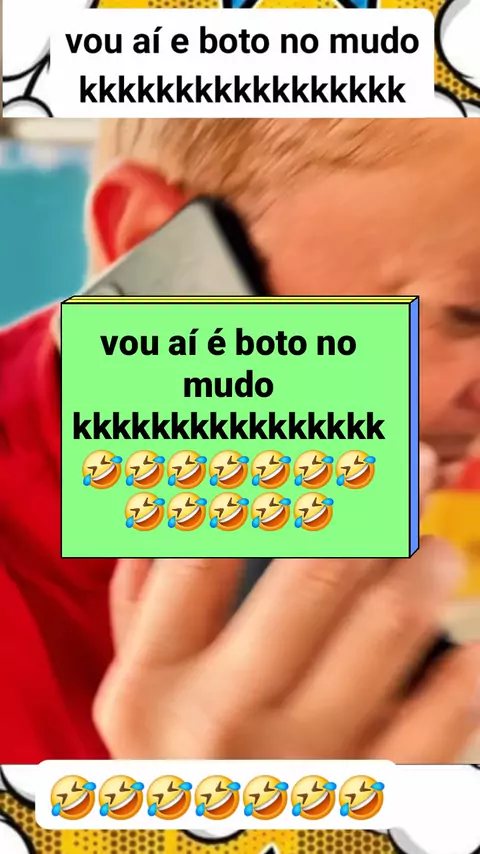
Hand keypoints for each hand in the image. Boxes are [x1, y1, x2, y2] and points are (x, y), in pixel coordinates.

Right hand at [94, 447, 479, 761]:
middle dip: (377, 500)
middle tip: (415, 464)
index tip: (313, 444)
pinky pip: (446, 715)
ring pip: (391, 626)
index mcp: (150, 682)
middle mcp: (220, 720)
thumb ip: (142, 591)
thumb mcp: (133, 687)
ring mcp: (300, 765)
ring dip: (428, 562)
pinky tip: (470, 641)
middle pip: (315, 575)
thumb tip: (177, 488)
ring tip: (435, 548)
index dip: (266, 479)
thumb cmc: (178, 759)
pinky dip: (468, 663)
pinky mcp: (370, 802)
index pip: (208, 548)